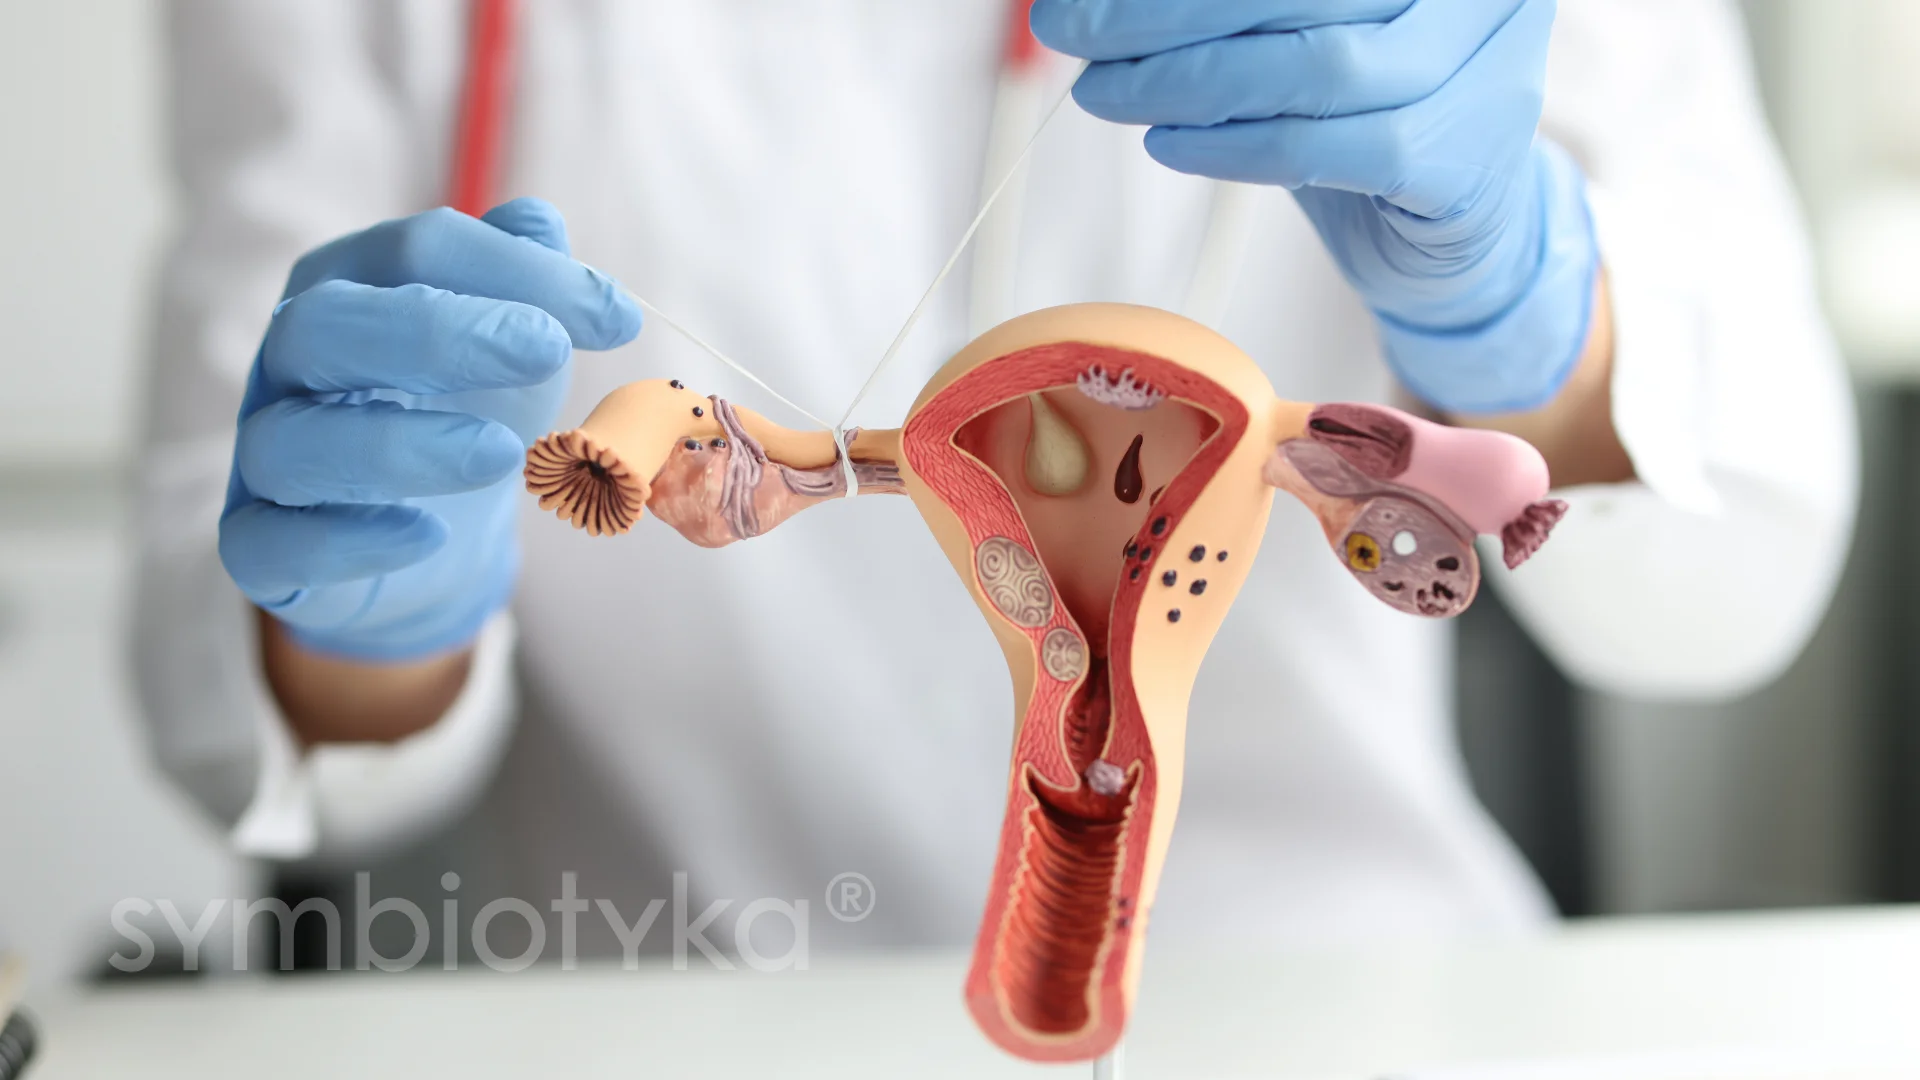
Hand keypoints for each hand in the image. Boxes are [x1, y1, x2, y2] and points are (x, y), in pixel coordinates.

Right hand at [219, 198, 642, 660]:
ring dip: (399, 445)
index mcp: (347, 287)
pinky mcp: (262, 545)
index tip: (616, 316)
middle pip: (324, 324)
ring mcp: (265, 455)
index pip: (413, 251)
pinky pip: (271, 543)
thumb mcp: (512, 344)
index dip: (514, 271)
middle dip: (436, 332)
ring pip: (293, 440)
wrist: (431, 540)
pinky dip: (346, 540)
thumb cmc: (467, 414)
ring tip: (501, 454)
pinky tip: (425, 536)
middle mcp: (290, 363)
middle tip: (547, 350)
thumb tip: (539, 221)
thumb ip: (525, 280)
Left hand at [1032, 0, 1599, 413]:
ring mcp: (1485, 70)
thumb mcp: (1295, 30)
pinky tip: (1168, 144)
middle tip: (1077, 35)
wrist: (1449, 234)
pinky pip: (1324, 148)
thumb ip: (1228, 8)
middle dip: (1165, 14)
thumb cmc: (1362, 114)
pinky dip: (1232, 146)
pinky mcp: (1460, 160)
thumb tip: (1100, 1)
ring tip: (1108, 93)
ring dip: (1188, 82)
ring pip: (1312, 66)